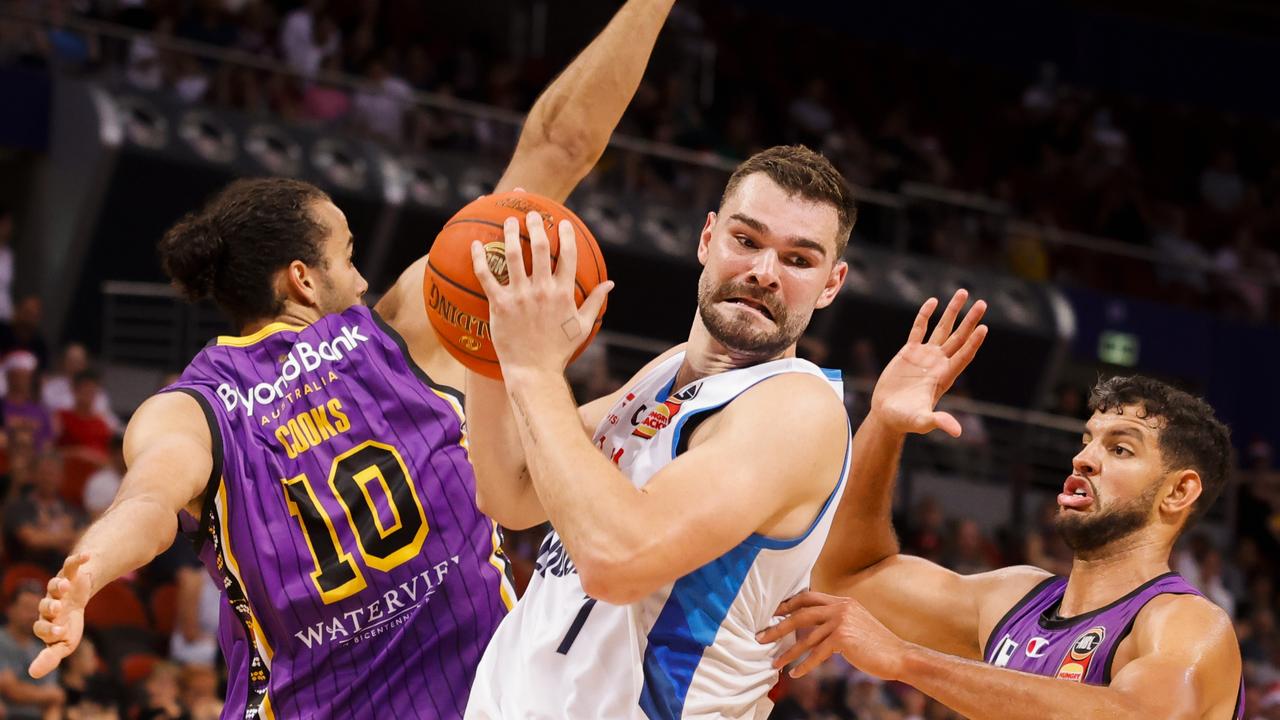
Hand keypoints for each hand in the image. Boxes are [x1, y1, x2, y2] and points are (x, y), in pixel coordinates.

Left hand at [29, 553, 92, 678]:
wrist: (78, 598)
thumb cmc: (68, 624)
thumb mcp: (64, 643)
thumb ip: (50, 657)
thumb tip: (31, 674)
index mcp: (46, 622)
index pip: (41, 626)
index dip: (48, 628)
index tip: (59, 631)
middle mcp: (49, 604)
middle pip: (45, 604)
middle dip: (49, 606)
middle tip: (56, 608)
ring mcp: (60, 588)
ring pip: (54, 585)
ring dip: (58, 585)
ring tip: (65, 586)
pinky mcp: (71, 574)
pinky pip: (71, 564)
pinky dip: (78, 559)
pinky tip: (86, 556)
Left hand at [471, 211, 612, 375]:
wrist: (534, 371)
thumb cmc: (559, 350)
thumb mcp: (582, 325)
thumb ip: (595, 301)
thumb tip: (610, 284)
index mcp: (563, 293)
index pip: (567, 255)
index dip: (566, 235)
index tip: (563, 223)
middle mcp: (542, 290)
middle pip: (539, 248)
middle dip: (535, 225)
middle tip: (532, 214)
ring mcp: (520, 297)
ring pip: (512, 256)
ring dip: (509, 233)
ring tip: (508, 221)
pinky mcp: (499, 305)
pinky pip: (486, 277)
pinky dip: (479, 258)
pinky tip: (475, 244)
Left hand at [757, 591, 908, 680]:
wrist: (898, 655)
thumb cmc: (876, 644)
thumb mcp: (855, 625)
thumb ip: (835, 621)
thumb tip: (811, 630)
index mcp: (842, 601)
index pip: (808, 597)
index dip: (788, 604)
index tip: (772, 613)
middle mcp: (840, 607)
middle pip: (800, 614)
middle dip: (778, 627)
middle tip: (761, 637)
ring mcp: (841, 621)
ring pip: (805, 638)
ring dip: (787, 652)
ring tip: (773, 662)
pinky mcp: (843, 638)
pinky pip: (817, 654)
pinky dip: (804, 665)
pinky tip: (794, 674)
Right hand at [870, 289, 986, 436]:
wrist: (887, 414)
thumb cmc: (905, 420)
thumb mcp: (921, 421)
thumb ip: (938, 422)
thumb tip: (956, 431)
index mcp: (944, 377)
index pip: (963, 356)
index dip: (973, 342)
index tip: (984, 327)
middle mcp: (938, 363)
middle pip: (959, 338)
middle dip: (970, 320)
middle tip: (982, 303)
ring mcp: (925, 356)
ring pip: (942, 329)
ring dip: (952, 312)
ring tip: (962, 293)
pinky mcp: (909, 352)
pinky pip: (919, 329)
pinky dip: (926, 315)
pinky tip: (933, 302)